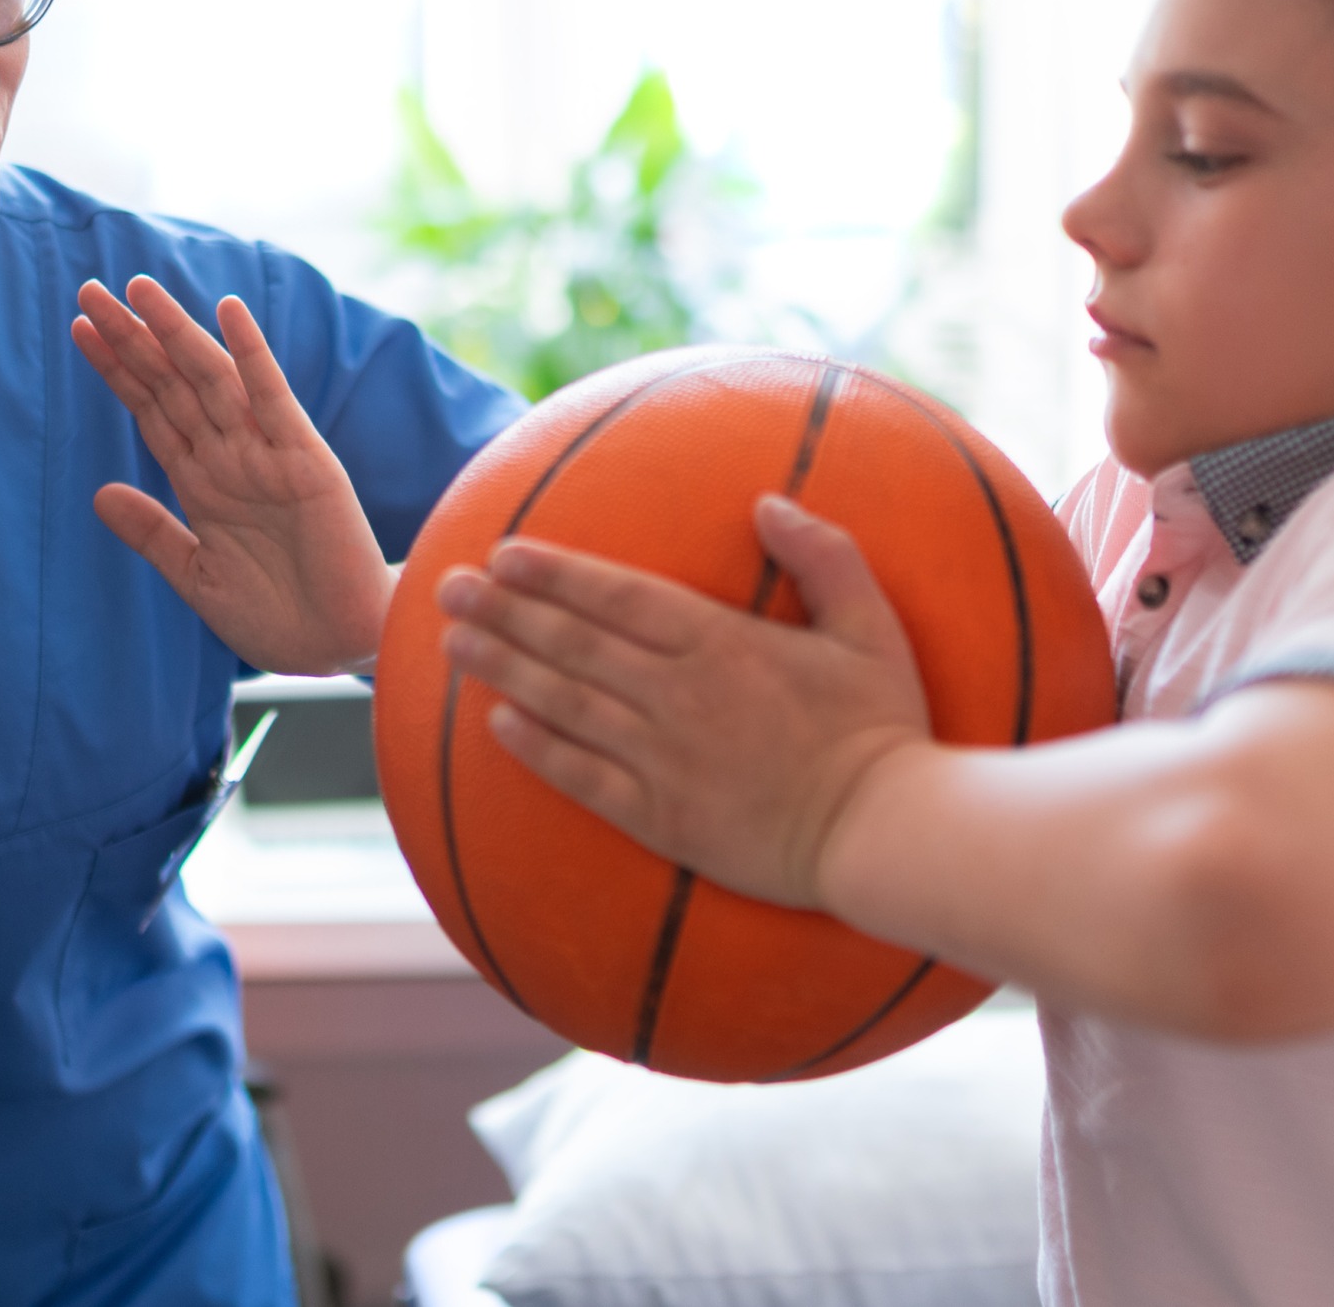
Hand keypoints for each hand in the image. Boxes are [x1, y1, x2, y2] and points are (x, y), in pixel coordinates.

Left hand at [72, 276, 394, 674]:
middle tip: (90, 288)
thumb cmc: (277, 616)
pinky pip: (272, 398)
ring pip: (210, 379)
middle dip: (131, 338)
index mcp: (202, 483)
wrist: (340, 647)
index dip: (117, 368)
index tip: (80, 326)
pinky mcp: (306, 461)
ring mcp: (266, 454)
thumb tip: (98, 494)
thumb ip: (153, 534)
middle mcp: (230, 457)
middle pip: (170, 384)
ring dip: (174, 332)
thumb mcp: (197, 577)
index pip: (151, 410)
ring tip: (138, 289)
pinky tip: (228, 311)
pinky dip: (252, 353)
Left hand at [435, 495, 935, 908]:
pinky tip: (495, 725)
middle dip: (504, 610)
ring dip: (503, 669)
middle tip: (447, 587)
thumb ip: (824, 555)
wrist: (886, 831)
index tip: (504, 552)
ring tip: (451, 642)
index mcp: (723, 644)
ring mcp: (665, 759)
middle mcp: (680, 696)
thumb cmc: (884, 727)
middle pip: (573, 644)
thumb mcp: (871, 627)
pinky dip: (536, 748)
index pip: (618, 597)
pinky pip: (582, 777)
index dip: (556, 573)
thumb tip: (768, 502)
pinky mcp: (662, 817)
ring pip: (564, 704)